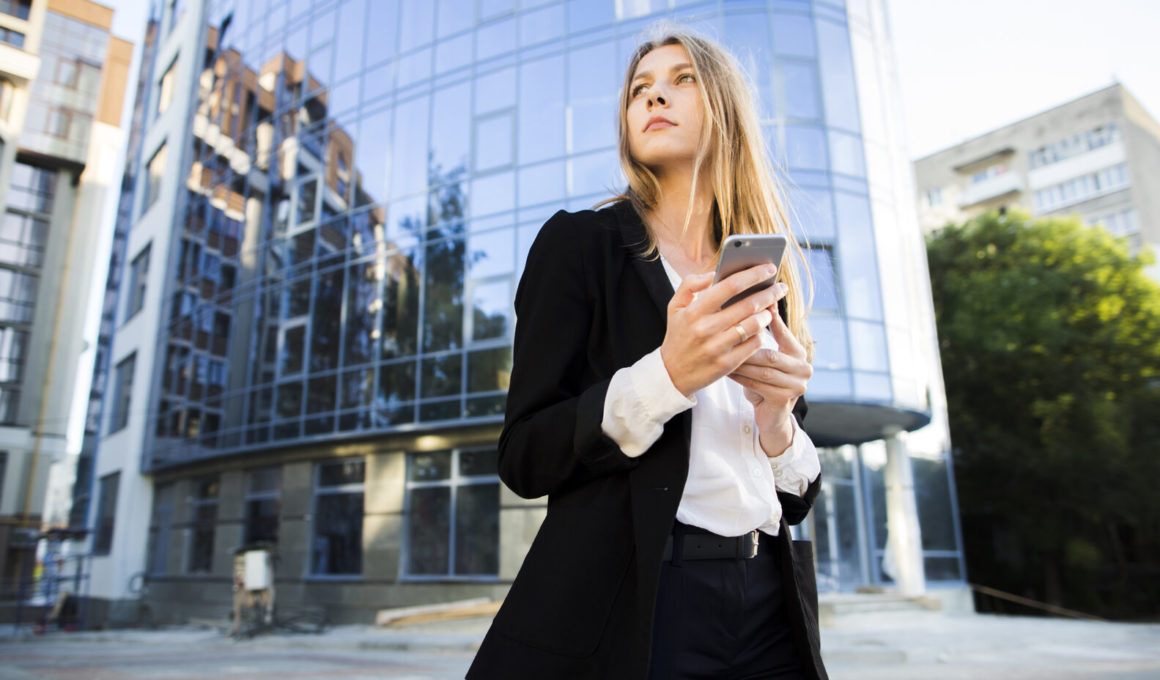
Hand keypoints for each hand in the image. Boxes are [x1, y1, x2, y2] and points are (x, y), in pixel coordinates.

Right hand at [660, 264, 783, 397]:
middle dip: (769, 293)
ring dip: (767, 314)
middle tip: (781, 288)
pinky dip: (761, 334)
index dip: (753, 275)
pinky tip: (761, 329)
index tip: (769, 269)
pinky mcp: (726, 364)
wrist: (671, 374)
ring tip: (770, 309)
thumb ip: (690, 285)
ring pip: (754, 325)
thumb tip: (713, 273)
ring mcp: (717, 348)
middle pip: (747, 305)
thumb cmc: (678, 336)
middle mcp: (705, 329)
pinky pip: (753, 345)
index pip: (729, 286)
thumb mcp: (675, 307)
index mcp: (694, 311)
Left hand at [728, 306, 811, 456]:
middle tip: (724, 337)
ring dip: (741, 363)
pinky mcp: (784, 399)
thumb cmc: (765, 380)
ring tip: (722, 354)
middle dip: (746, 348)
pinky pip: (757, 385)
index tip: (749, 307)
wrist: (770, 414)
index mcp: (799, 352)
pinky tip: (726, 371)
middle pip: (770, 354)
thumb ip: (765, 333)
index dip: (767, 320)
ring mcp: (797, 385)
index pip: (782, 332)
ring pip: (763, 370)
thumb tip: (759, 303)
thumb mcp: (768, 355)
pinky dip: (741, 378)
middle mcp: (803, 367)